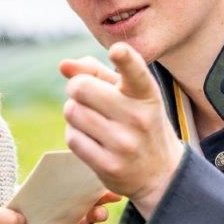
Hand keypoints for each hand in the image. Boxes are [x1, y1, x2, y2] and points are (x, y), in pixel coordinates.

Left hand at [59, 43, 183, 217]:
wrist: (160, 172)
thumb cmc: (139, 122)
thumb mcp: (129, 94)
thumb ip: (96, 72)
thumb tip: (63, 65)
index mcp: (146, 94)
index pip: (135, 72)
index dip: (125, 59)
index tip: (117, 51)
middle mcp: (138, 117)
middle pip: (81, 87)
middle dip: (76, 88)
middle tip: (85, 95)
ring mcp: (124, 144)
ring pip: (72, 111)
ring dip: (74, 112)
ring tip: (92, 119)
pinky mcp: (109, 165)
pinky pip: (72, 138)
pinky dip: (75, 134)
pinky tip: (91, 138)